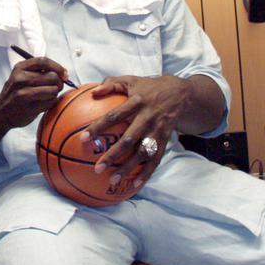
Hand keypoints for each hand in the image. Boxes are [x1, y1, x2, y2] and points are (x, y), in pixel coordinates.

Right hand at [0, 57, 68, 128]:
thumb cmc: (16, 92)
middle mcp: (20, 79)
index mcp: (20, 68)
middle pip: (51, 76)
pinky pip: (51, 102)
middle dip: (58, 82)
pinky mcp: (29, 108)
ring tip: (48, 96)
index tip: (64, 74)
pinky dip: (51, 102)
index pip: (43, 61)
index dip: (58, 67)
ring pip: (53, 90)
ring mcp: (23, 94)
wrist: (0, 112)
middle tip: (56, 87)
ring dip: (55, 93)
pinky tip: (44, 103)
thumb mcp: (21, 76)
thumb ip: (38, 71)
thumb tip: (62, 73)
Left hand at [79, 75, 191, 189]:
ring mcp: (158, 131)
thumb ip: (111, 84)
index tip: (84, 138)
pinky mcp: (165, 140)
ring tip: (113, 180)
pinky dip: (146, 173)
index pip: (115, 116)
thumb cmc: (148, 87)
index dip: (99, 126)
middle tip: (98, 167)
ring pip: (143, 153)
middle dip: (113, 155)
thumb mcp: (131, 80)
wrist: (180, 93)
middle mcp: (148, 118)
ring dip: (129, 168)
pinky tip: (134, 184)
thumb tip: (92, 92)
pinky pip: (155, 159)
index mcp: (137, 102)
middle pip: (129, 139)